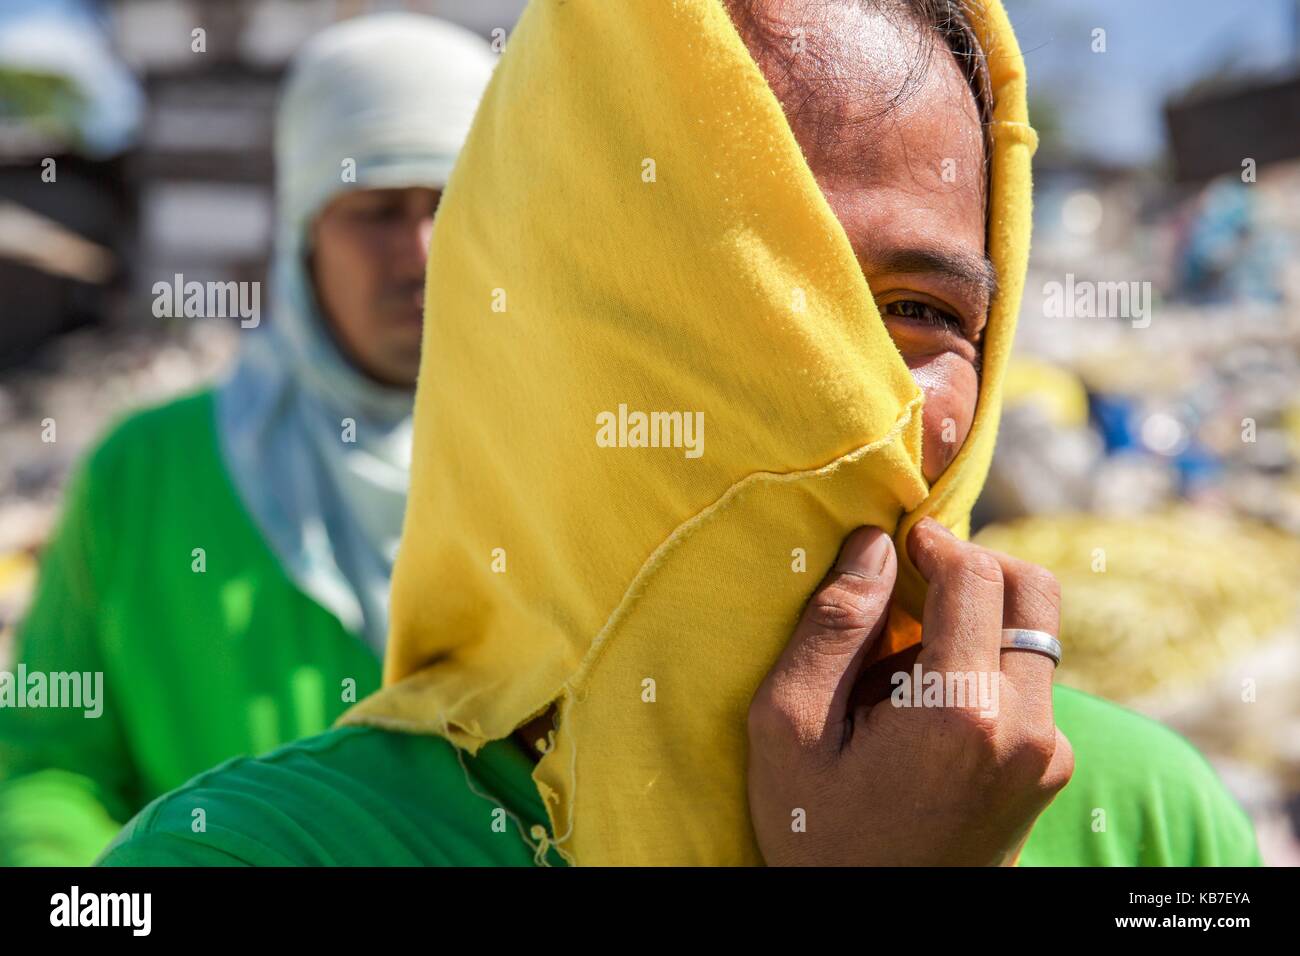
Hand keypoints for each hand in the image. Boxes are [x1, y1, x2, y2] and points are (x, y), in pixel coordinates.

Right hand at [746, 517, 1073, 864]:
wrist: (871, 931)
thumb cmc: (817, 836)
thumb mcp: (788, 730)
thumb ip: (831, 628)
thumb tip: (872, 546)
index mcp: (962, 713)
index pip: (977, 577)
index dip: (935, 541)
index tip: (898, 540)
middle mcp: (1027, 731)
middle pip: (1032, 594)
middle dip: (974, 567)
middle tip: (912, 583)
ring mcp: (1047, 756)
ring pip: (1033, 636)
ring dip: (978, 621)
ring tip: (906, 663)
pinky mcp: (1048, 772)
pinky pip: (1030, 682)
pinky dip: (986, 663)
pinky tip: (926, 703)